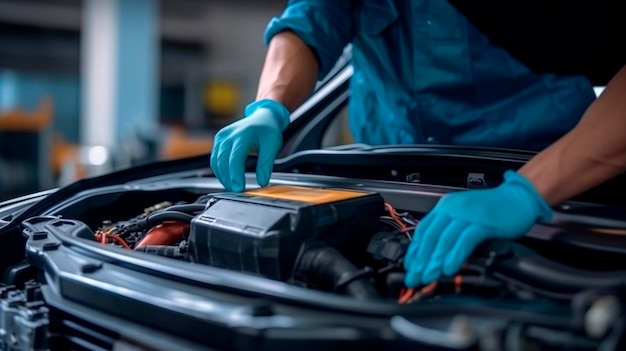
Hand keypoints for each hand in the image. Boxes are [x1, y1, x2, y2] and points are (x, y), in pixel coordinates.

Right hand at [210, 99, 289, 191]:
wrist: (262, 117)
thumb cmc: (268, 130)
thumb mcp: (272, 147)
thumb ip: (266, 165)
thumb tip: (262, 182)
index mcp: (243, 135)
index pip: (235, 159)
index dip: (235, 175)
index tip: (239, 188)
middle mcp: (229, 135)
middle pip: (223, 162)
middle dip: (228, 179)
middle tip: (237, 191)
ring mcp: (222, 137)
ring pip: (216, 162)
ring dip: (222, 176)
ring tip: (233, 187)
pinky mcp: (219, 140)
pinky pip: (215, 158)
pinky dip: (220, 170)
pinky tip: (227, 178)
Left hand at [403, 171, 552, 286]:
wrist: (519, 198)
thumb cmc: (493, 210)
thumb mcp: (464, 219)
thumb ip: (450, 233)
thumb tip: (435, 256)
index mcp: (445, 207)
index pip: (423, 230)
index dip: (414, 251)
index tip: (409, 267)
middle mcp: (453, 208)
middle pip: (431, 237)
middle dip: (421, 260)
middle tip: (414, 277)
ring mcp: (467, 214)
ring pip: (445, 239)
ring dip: (435, 261)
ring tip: (428, 277)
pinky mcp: (483, 222)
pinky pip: (465, 240)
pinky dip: (455, 255)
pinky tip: (449, 268)